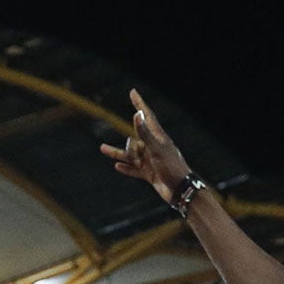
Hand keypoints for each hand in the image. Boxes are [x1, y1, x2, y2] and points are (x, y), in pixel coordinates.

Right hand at [100, 88, 193, 202]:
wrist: (181, 191)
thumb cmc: (172, 168)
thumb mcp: (157, 149)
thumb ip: (145, 133)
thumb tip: (137, 114)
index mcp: (158, 137)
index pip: (146, 116)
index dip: (139, 103)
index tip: (133, 92)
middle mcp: (154, 147)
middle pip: (135, 140)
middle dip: (129, 147)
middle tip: (134, 158)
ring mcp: (151, 161)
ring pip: (131, 155)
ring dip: (117, 153)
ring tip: (102, 148)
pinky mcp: (150, 174)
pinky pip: (135, 169)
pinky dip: (126, 168)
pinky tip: (117, 166)